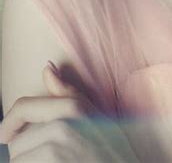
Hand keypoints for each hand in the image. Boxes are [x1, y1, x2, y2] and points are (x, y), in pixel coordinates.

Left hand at [0, 62, 137, 161]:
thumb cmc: (112, 148)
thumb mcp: (94, 114)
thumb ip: (68, 92)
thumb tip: (47, 67)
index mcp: (72, 108)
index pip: (23, 107)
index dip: (8, 122)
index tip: (4, 135)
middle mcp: (63, 127)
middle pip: (17, 142)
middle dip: (26, 152)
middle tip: (50, 158)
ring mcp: (57, 152)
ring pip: (19, 161)